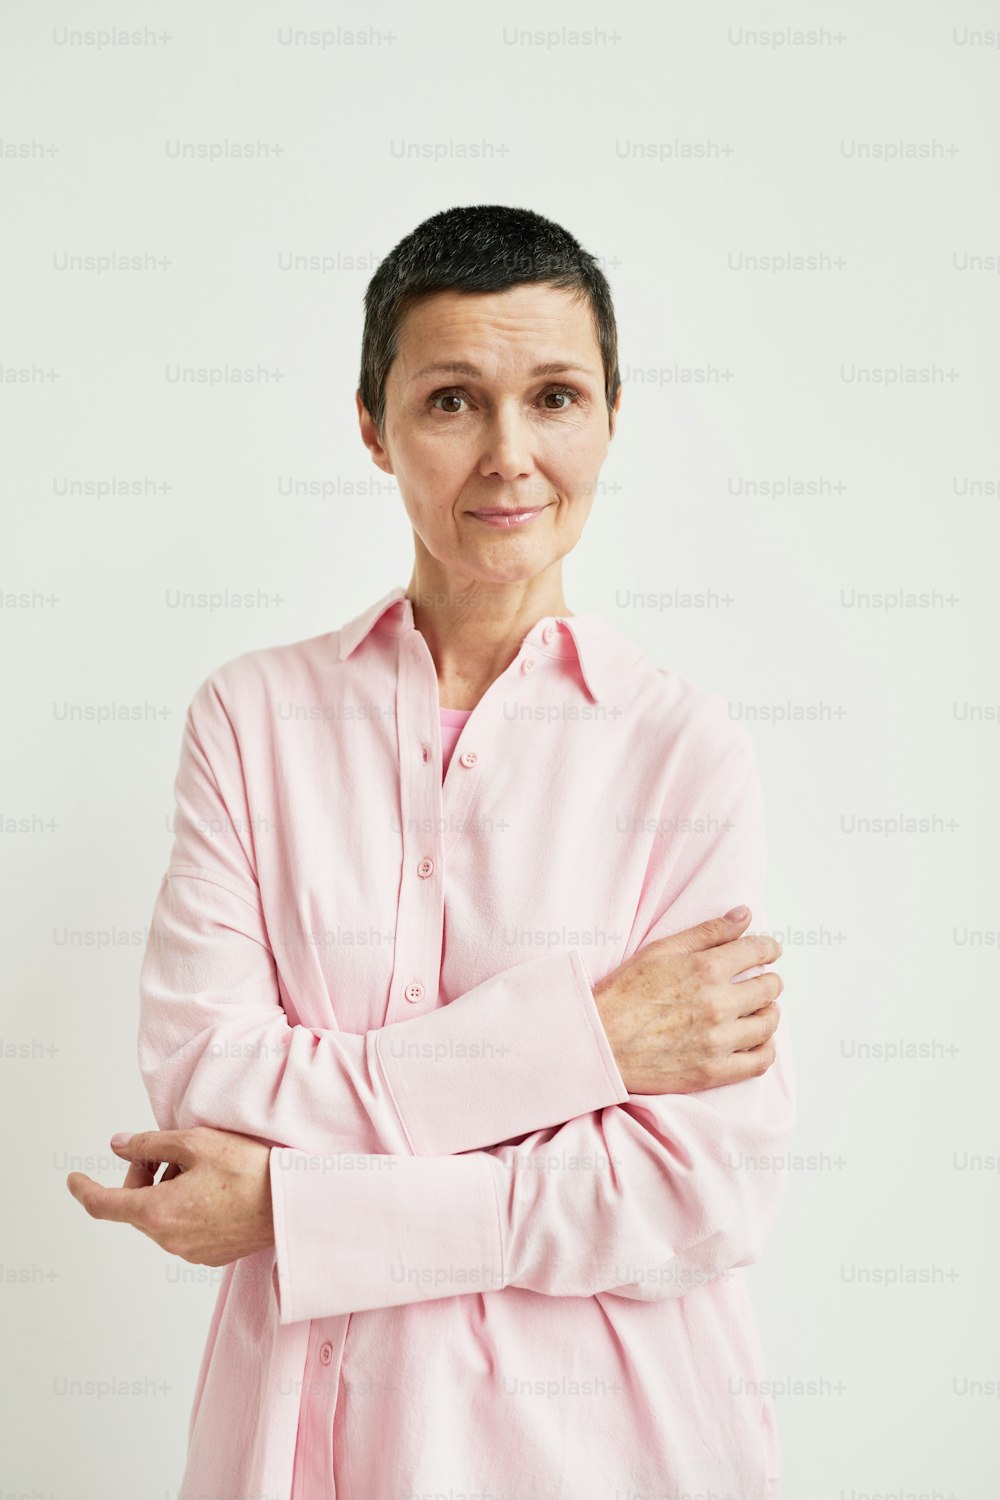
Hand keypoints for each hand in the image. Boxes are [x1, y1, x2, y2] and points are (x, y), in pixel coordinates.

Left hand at [65, 1125, 273, 1267]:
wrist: (292, 1204)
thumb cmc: (249, 1169)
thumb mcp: (196, 1142)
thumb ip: (149, 1144)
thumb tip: (118, 1145)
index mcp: (157, 1212)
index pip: (103, 1205)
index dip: (83, 1189)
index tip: (73, 1179)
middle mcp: (168, 1239)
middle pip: (135, 1206)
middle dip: (143, 1176)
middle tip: (169, 1150)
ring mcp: (190, 1251)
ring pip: (160, 1217)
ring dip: (167, 1190)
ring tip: (201, 1165)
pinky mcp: (211, 1255)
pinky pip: (183, 1229)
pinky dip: (186, 1206)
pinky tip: (215, 1187)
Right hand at [590, 907, 782, 1094]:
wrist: (598, 1043)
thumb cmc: (623, 994)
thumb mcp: (660, 951)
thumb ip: (707, 931)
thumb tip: (745, 914)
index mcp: (705, 969)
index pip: (758, 951)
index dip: (768, 948)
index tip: (769, 951)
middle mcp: (718, 1004)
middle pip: (769, 987)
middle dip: (768, 980)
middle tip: (759, 981)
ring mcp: (718, 1040)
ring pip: (768, 1023)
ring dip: (768, 1012)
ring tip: (756, 1010)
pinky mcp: (713, 1071)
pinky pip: (759, 1061)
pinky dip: (765, 1048)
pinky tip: (755, 1041)